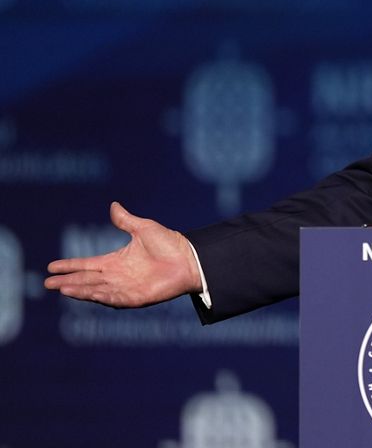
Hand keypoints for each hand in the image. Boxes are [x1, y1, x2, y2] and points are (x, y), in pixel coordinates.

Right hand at [45, 202, 201, 307]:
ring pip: (96, 290)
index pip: (87, 264)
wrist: (190, 258)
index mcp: (116, 261)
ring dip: (80, 290)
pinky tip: (87, 295)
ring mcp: (126, 288)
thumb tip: (113, 205)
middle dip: (68, 281)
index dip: (70, 266)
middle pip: (87, 279)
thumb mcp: (144, 229)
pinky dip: (100, 297)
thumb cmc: (170, 244)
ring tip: (62, 288)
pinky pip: (114, 299)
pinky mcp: (136, 297)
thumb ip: (126, 220)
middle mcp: (118, 276)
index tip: (51, 267)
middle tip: (47, 284)